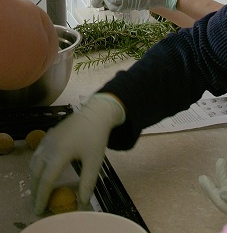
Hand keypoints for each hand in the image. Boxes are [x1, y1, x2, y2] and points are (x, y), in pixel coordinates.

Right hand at [30, 93, 124, 214]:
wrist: (97, 113)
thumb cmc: (96, 136)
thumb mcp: (95, 160)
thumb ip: (88, 181)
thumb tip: (83, 201)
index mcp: (60, 154)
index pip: (46, 181)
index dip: (42, 197)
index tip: (39, 210)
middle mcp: (49, 147)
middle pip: (36, 173)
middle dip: (35, 190)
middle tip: (38, 203)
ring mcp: (47, 140)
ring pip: (34, 163)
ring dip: (34, 178)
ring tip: (39, 190)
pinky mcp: (48, 135)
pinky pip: (37, 154)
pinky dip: (36, 166)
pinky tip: (42, 171)